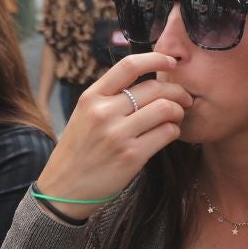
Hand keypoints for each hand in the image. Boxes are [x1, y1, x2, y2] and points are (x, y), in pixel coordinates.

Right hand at [31, 52, 191, 215]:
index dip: (155, 59)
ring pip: (165, 109)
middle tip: (184, 99)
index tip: (171, 63)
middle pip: (154, 88)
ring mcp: (117, 134)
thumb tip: (146, 85)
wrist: (63, 189)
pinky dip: (174, 131)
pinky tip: (169, 134)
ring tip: (177, 118)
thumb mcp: (84, 116)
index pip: (129, 66)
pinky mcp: (131, 156)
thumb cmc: (78, 151)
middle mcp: (104, 112)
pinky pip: (166, 133)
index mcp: (91, 97)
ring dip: (178, 112)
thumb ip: (109, 98)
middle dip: (176, 91)